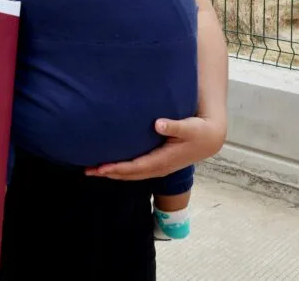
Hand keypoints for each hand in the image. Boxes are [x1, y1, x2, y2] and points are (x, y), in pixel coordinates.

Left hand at [85, 116, 225, 179]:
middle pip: (130, 174)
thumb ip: (174, 126)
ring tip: (93, 170)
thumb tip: (159, 124)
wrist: (210, 139)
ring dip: (113, 173)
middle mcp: (159, 167)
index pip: (136, 167)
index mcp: (164, 160)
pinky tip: (110, 165)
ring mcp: (158, 167)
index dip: (119, 168)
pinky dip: (121, 169)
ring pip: (132, 173)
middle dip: (109, 173)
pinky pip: (136, 169)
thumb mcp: (190, 127)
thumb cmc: (199, 131)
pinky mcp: (157, 163)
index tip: (102, 167)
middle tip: (88, 170)